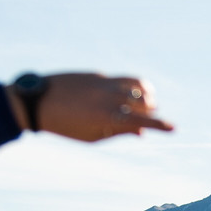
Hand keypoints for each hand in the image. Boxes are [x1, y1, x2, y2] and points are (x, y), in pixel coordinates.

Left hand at [10, 73, 174, 142]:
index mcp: (107, 116)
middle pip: (144, 101)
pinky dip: (129, 88)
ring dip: (146, 94)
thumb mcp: (92, 136)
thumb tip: (141, 132)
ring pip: (137, 83)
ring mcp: (104, 82)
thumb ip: (119, 131)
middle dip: (151, 110)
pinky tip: (123, 96)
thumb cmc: (65, 125)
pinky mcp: (97, 75)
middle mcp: (109, 97)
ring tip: (144, 102)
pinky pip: (121, 79)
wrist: (36, 100)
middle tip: (148, 117)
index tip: (174, 128)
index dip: (160, 125)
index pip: (142, 120)